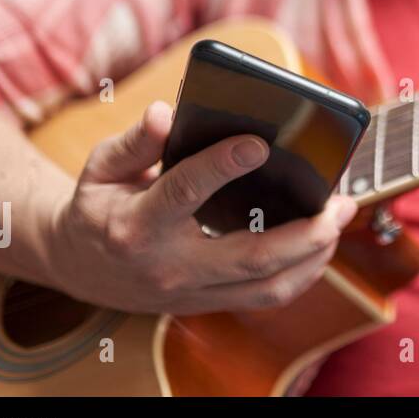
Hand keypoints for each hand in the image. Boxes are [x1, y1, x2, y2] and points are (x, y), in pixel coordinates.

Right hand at [49, 101, 357, 314]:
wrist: (78, 268)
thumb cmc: (97, 207)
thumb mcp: (102, 167)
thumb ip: (136, 141)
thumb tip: (168, 114)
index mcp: (136, 226)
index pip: (184, 193)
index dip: (221, 166)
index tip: (259, 143)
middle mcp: (169, 266)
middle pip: (250, 256)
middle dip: (305, 231)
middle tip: (340, 200)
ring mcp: (191, 293)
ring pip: (267, 288)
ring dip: (315, 257)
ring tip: (340, 219)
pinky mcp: (208, 303)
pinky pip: (264, 297)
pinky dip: (301, 274)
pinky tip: (321, 245)